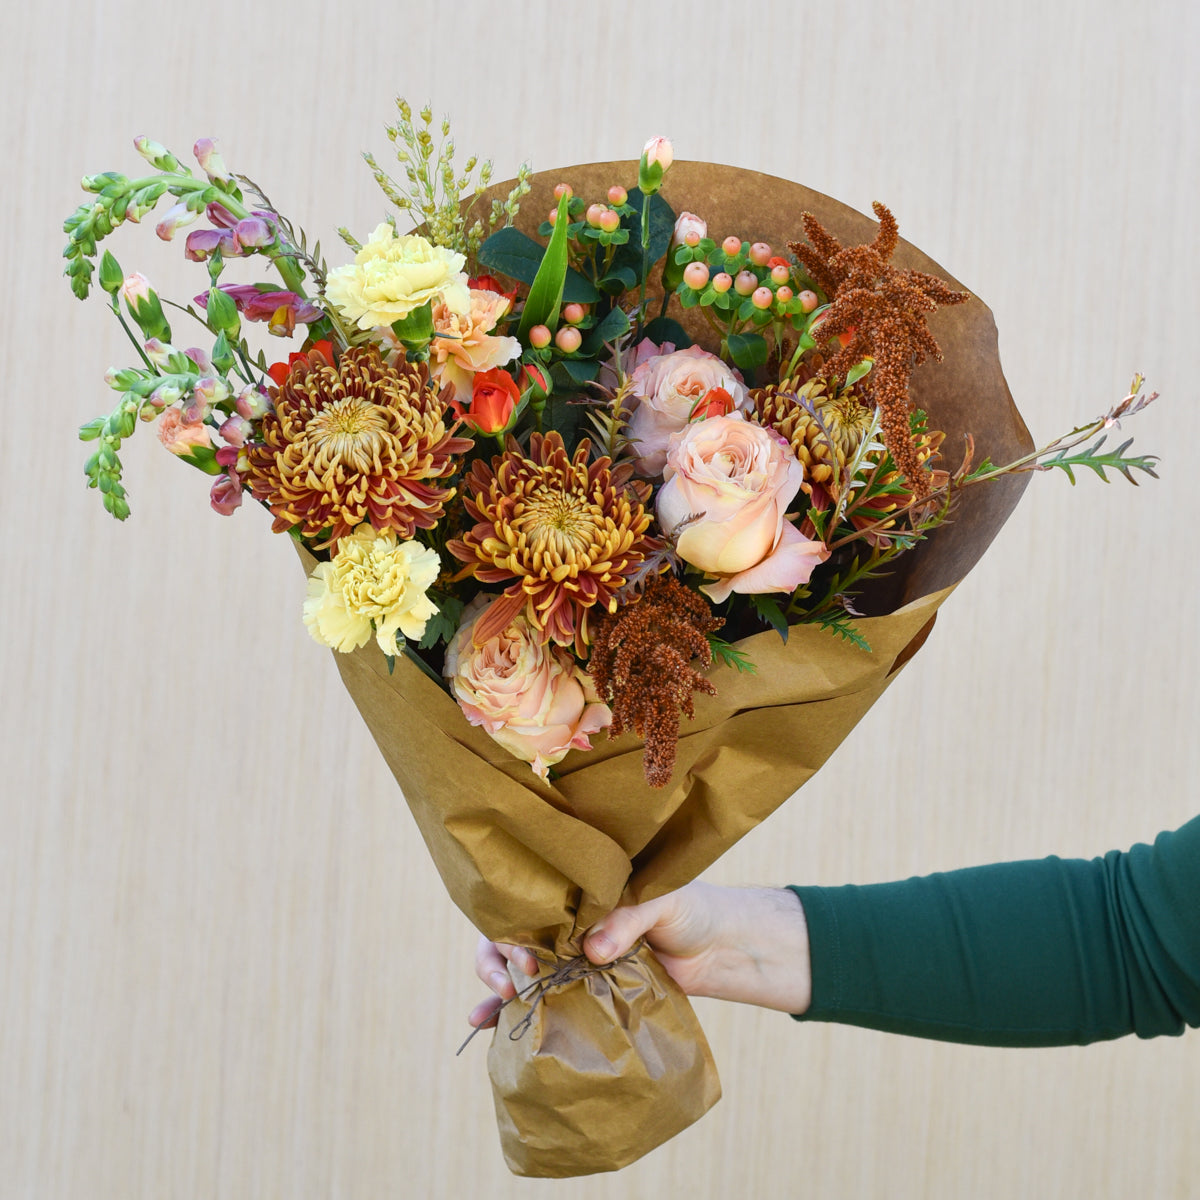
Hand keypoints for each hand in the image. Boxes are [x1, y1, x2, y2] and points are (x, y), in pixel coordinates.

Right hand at [468, 882, 811, 1028]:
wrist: (721, 947)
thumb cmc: (692, 908)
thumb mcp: (661, 900)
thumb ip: (627, 919)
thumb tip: (593, 950)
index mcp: (579, 891)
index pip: (530, 900)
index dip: (515, 926)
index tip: (528, 954)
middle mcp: (567, 922)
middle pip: (512, 935)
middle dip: (498, 959)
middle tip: (517, 982)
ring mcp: (572, 958)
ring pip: (519, 969)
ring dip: (495, 990)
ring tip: (482, 1014)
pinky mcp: (585, 991)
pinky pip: (545, 1000)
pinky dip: (513, 1013)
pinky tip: (487, 1027)